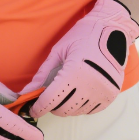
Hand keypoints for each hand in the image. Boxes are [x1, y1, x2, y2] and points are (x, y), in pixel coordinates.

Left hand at [19, 0, 138, 118]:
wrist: (112, 28)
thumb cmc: (83, 35)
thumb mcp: (59, 50)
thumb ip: (42, 74)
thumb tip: (26, 92)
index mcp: (74, 71)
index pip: (50, 100)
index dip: (38, 107)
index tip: (32, 109)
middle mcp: (90, 84)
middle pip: (63, 109)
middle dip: (52, 106)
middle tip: (49, 96)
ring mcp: (103, 91)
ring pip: (76, 111)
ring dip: (67, 105)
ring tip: (66, 91)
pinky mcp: (111, 94)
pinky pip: (90, 110)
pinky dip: (81, 106)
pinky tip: (79, 92)